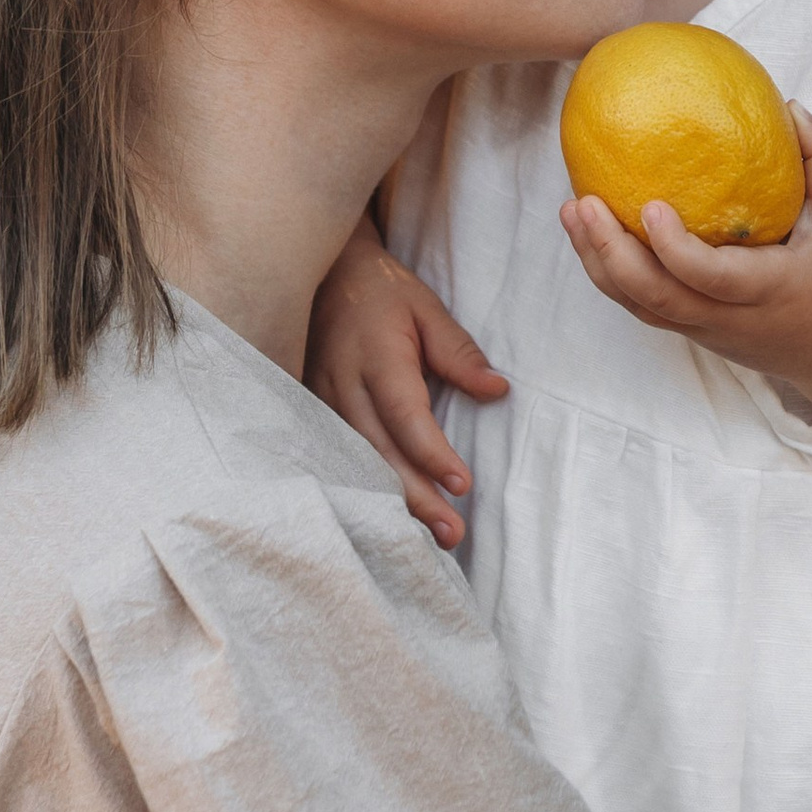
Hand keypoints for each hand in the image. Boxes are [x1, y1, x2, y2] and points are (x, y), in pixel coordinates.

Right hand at [307, 218, 507, 548]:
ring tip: (432, 537)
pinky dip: (368, 488)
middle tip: (453, 533)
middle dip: (417, 496)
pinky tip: (393, 516)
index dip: (431, 452)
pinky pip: (342, 456)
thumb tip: (497, 391)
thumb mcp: (426, 308)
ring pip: (358, 462)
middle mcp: (344, 384)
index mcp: (376, 356)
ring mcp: (323, 400)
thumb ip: (458, 351)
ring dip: (394, 502)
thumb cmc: (382, 291)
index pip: (405, 414)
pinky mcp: (315, 411)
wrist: (323, 274)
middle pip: (379, 451)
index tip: (461, 484)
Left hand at [559, 107, 811, 399]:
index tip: (649, 207)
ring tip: (572, 210)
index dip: (674, 249)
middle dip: (610, 253)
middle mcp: (728, 318)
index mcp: (767, 291)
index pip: (710, 278)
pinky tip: (591, 231)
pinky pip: (642, 305)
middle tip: (582, 202)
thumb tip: (790, 107)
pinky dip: (610, 272)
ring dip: (597, 262)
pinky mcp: (692, 331)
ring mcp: (705, 330)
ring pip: (638, 306)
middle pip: (655, 298)